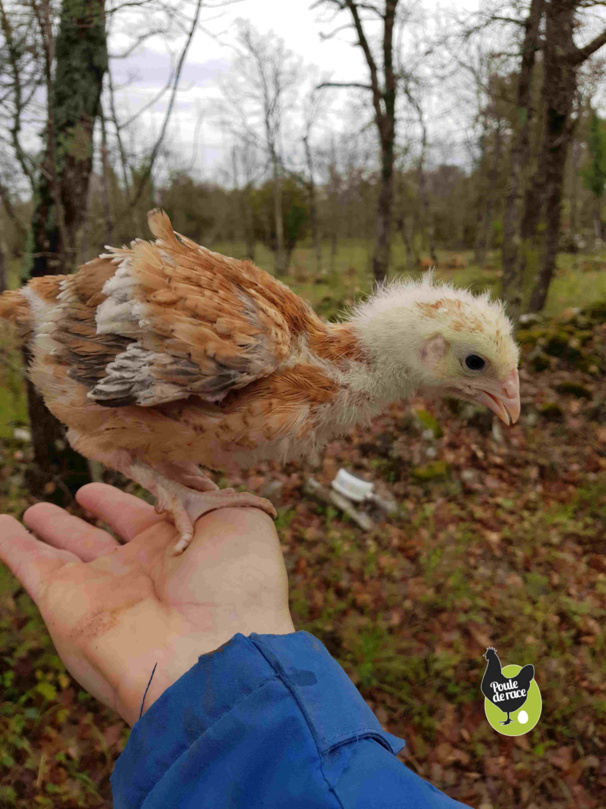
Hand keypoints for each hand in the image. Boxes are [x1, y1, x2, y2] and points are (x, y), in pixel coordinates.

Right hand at [0, 484, 293, 725]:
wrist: (212, 655)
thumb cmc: (236, 582)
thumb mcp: (239, 516)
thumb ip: (202, 488)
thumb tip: (177, 469)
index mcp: (187, 543)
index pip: (157, 505)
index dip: (143, 480)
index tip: (127, 457)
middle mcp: (144, 565)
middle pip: (112, 531)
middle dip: (98, 509)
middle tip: (83, 490)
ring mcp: (104, 585)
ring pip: (67, 548)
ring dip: (51, 528)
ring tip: (32, 511)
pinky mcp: (65, 602)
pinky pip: (29, 564)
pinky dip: (10, 545)